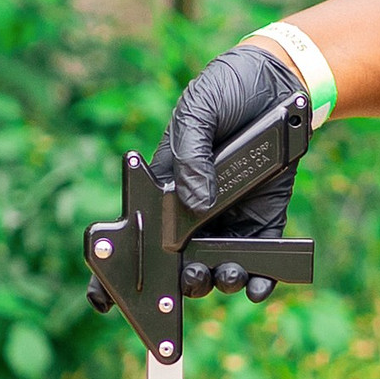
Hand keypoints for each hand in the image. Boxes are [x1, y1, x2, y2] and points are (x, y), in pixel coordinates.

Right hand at [86, 43, 307, 312]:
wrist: (275, 78)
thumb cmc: (225, 92)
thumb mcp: (197, 113)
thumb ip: (190, 157)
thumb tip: (196, 204)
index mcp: (164, 190)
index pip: (134, 237)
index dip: (113, 273)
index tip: (104, 300)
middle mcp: (194, 212)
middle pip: (180, 263)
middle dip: (182, 282)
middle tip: (190, 278)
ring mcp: (230, 216)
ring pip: (219, 265)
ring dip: (222, 280)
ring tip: (228, 274)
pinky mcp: (265, 214)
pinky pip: (262, 254)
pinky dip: (262, 276)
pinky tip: (260, 286)